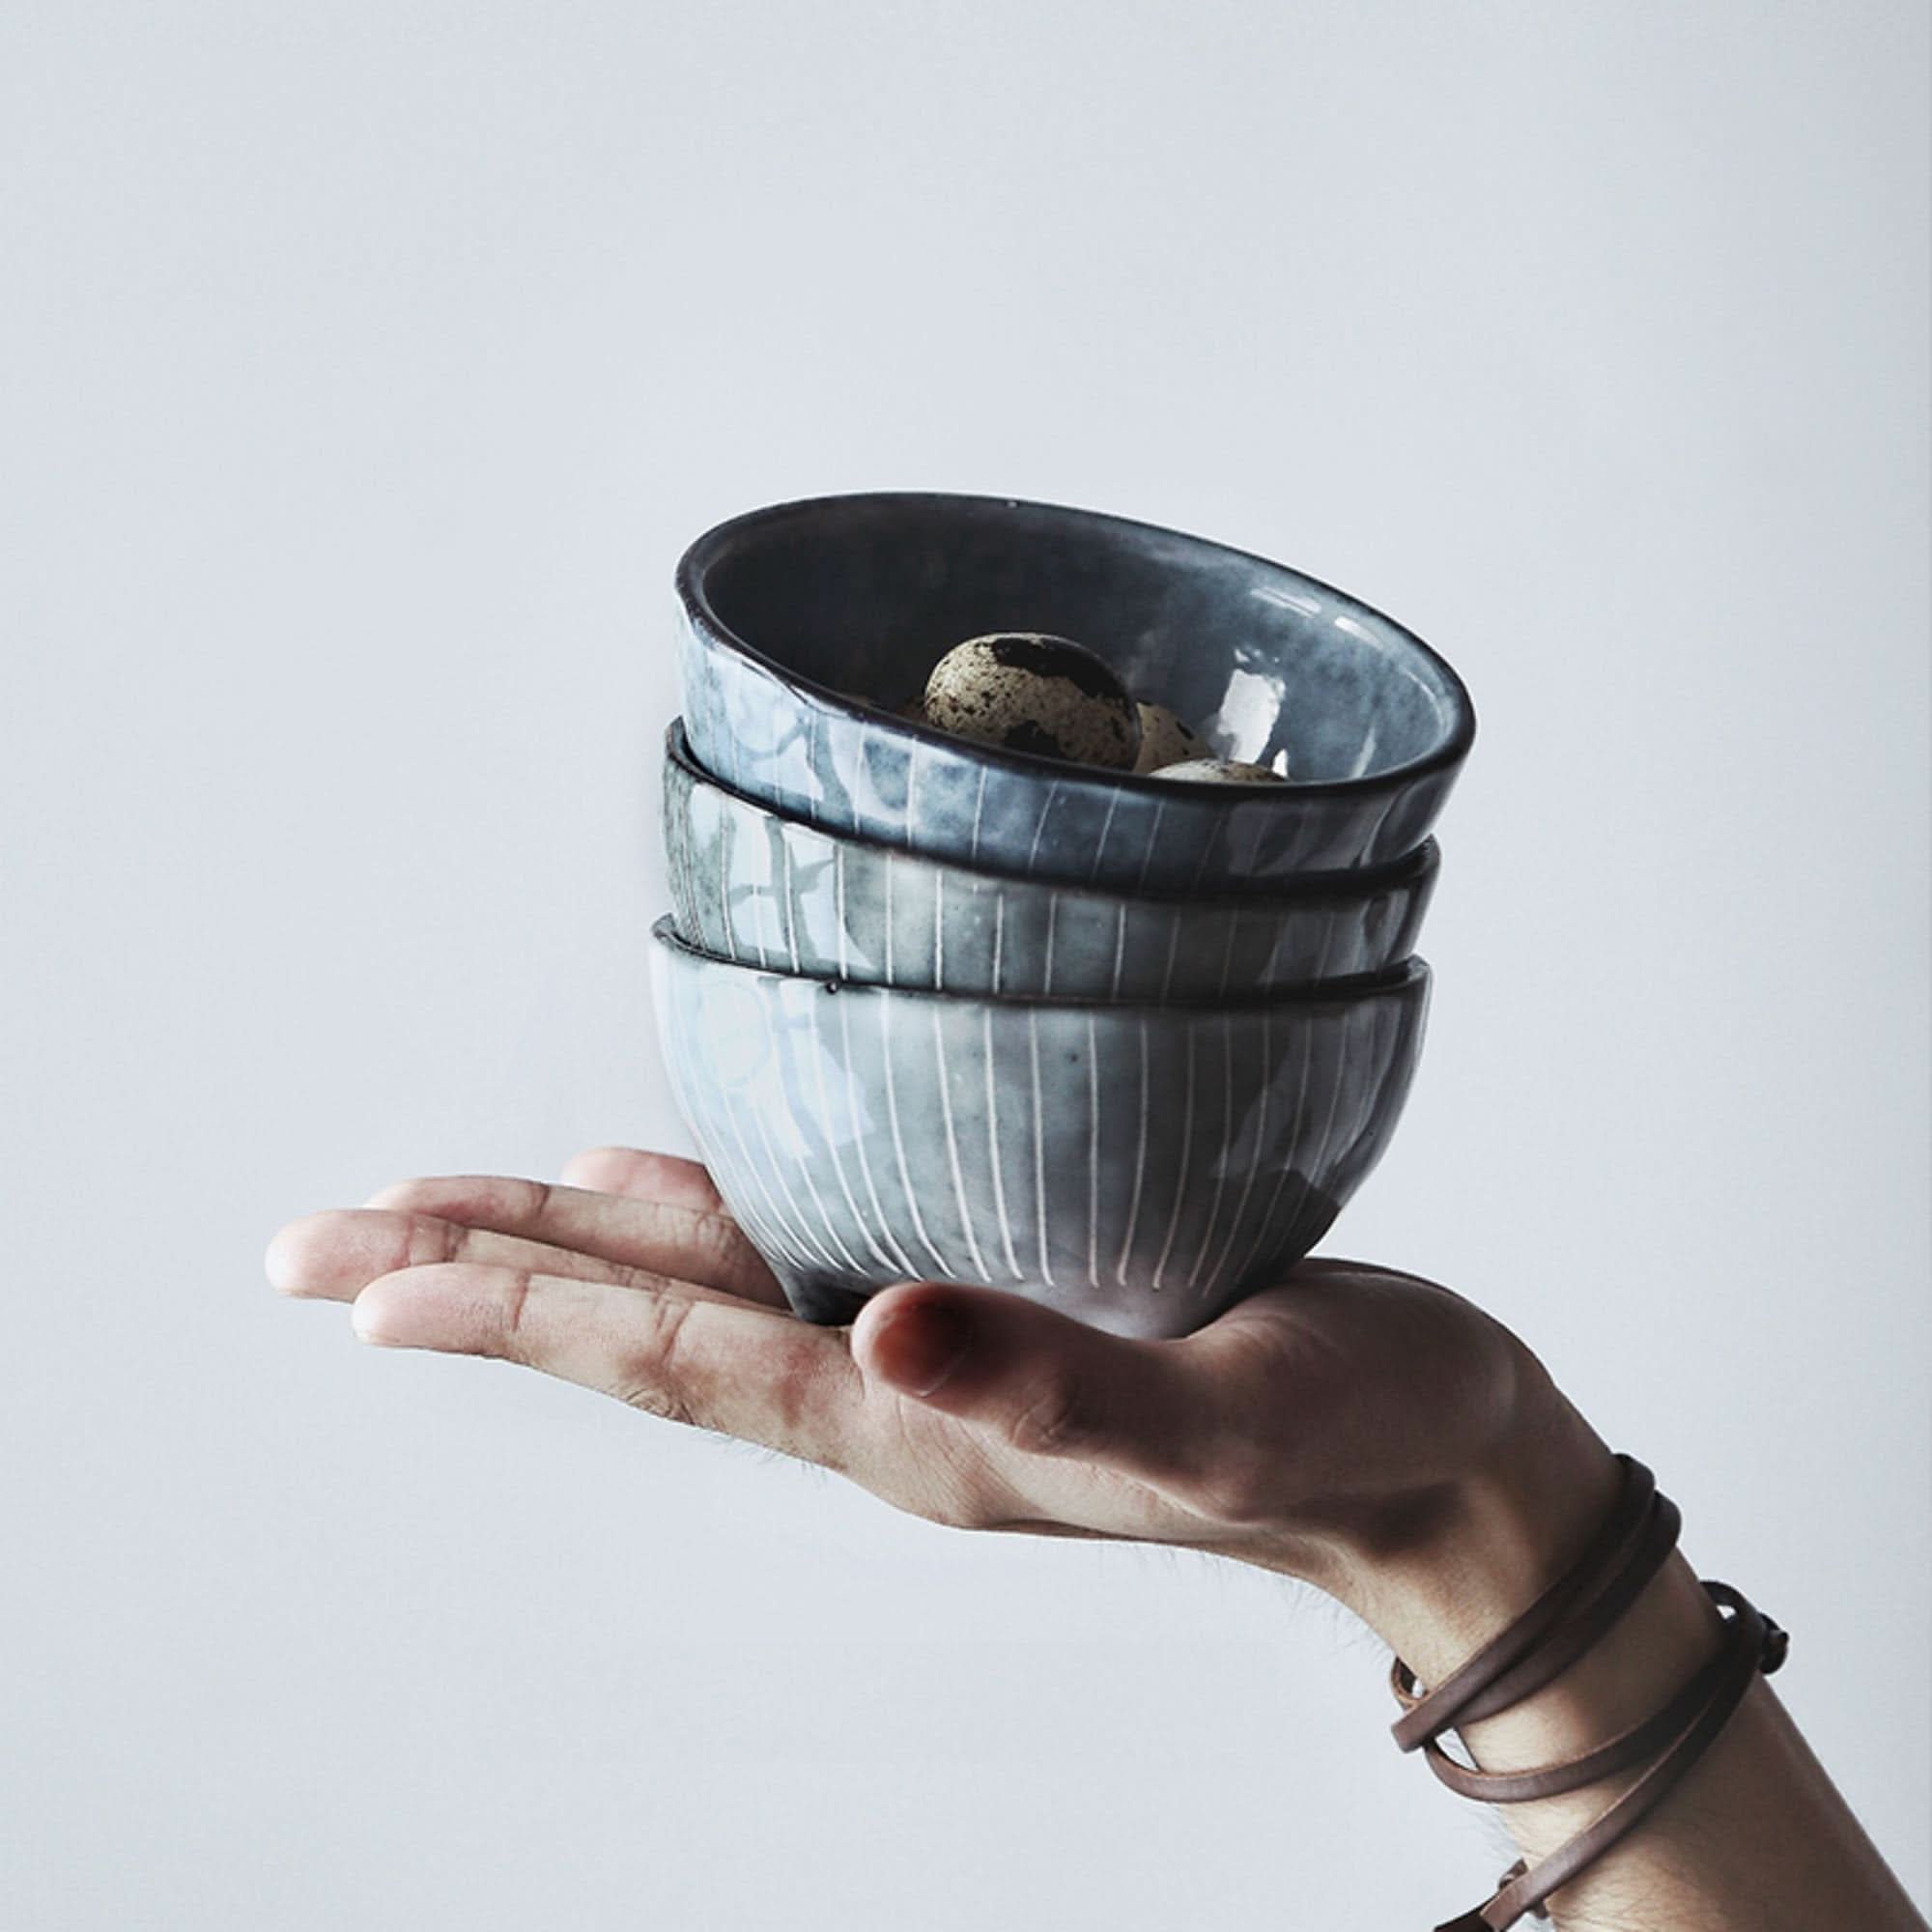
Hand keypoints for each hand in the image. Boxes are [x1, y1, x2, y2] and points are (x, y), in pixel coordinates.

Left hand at [267, 1146, 1612, 1643]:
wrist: (1435, 1459)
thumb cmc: (1358, 1431)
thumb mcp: (1230, 1412)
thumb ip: (1060, 1384)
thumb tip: (882, 1331)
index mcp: (925, 1424)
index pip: (680, 1363)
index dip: (523, 1314)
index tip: (367, 1287)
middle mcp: (898, 1386)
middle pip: (645, 1327)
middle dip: (477, 1277)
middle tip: (317, 1248)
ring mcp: (933, 1346)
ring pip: (698, 1287)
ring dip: (558, 1249)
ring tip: (432, 1211)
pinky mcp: (988, 1294)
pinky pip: (796, 1253)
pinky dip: (696, 1218)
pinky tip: (636, 1185)